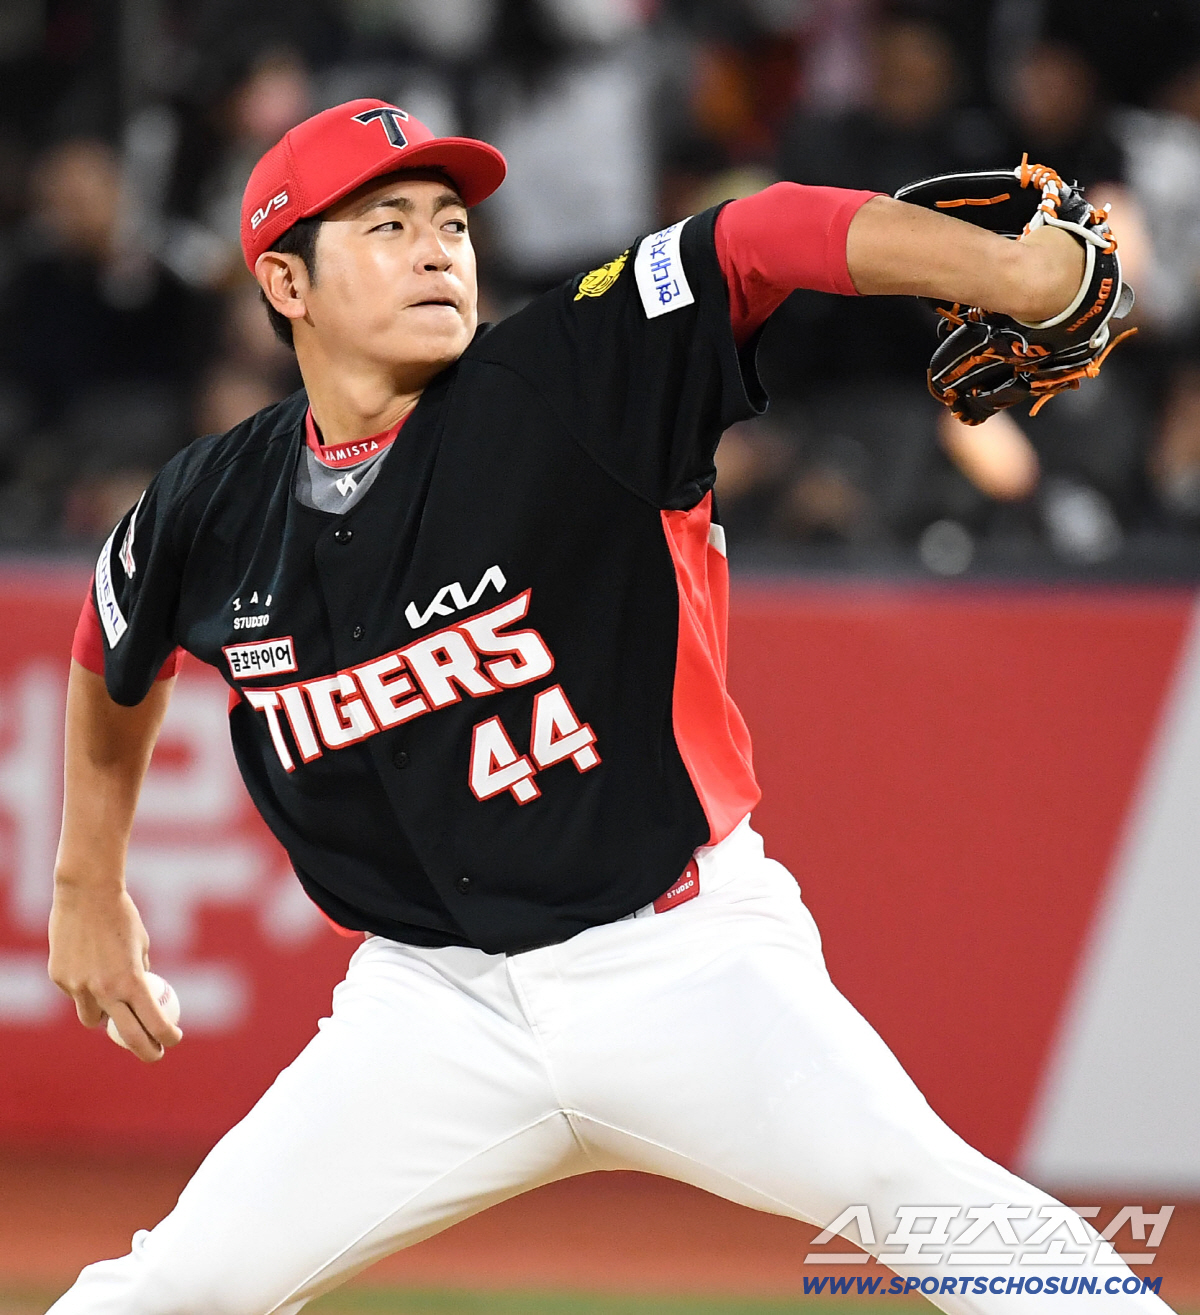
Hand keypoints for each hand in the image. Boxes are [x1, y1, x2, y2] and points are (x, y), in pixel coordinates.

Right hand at [48, 882, 182, 1061]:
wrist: (86, 893)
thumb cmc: (121, 915)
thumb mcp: (140, 944)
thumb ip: (139, 972)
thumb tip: (145, 995)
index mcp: (131, 981)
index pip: (153, 1022)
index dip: (166, 1037)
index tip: (173, 1041)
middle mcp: (104, 989)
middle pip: (126, 1035)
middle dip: (144, 1049)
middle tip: (154, 1053)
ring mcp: (78, 987)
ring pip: (92, 1018)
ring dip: (104, 1017)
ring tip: (113, 1006)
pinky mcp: (59, 978)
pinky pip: (75, 993)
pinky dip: (83, 988)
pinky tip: (87, 964)